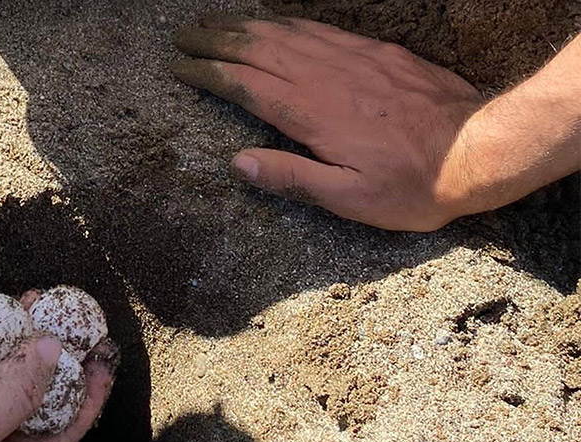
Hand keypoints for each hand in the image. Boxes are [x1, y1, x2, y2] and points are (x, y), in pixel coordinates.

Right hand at [171, 14, 484, 231]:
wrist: (481, 149)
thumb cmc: (413, 185)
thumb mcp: (349, 198)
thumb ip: (292, 178)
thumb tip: (239, 162)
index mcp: (312, 113)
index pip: (245, 84)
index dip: (208, 73)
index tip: (180, 68)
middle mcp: (327, 77)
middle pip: (258, 48)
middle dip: (215, 40)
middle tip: (183, 36)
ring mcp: (353, 59)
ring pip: (286, 32)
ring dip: (245, 26)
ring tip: (215, 23)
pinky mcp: (376, 52)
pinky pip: (319, 29)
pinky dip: (286, 23)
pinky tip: (273, 23)